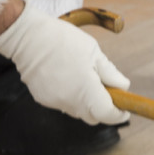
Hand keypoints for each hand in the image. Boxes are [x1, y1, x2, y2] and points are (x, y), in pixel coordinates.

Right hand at [0, 0, 129, 124]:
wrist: (28, 37)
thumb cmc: (63, 40)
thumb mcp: (94, 52)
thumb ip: (110, 73)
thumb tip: (123, 87)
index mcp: (86, 90)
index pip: (106, 114)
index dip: (118, 114)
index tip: (124, 110)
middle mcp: (70, 101)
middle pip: (93, 117)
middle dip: (103, 109)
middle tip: (108, 91)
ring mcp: (55, 102)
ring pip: (77, 111)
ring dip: (86, 103)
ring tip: (86, 79)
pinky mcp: (43, 99)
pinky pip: (63, 104)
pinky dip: (71, 97)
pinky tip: (68, 78)